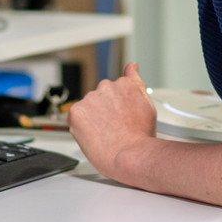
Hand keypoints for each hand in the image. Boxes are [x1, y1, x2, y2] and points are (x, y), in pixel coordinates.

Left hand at [67, 63, 157, 178]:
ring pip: (86, 108)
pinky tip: (94, 136)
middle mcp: (106, 86)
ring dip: (92, 118)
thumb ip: (136, 82)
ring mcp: (90, 98)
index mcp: (124, 84)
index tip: (119, 117)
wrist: (130, 155)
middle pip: (99, 98)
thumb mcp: (146, 104)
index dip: (115, 107)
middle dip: (103, 111)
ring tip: (105, 134)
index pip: (113, 90)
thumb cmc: (140, 136)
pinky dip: (81, 127)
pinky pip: (75, 117)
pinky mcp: (76, 111)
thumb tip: (132, 66)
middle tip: (113, 128)